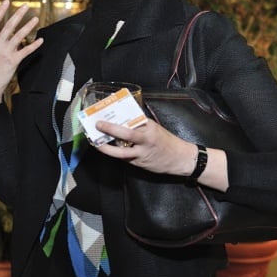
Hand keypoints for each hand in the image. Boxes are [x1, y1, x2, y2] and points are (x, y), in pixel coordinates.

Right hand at [0, 0, 42, 112]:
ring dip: (28, 26)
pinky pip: (25, 51)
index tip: (6, 2)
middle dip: (18, 14)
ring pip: (18, 36)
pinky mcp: (13, 61)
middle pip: (8, 26)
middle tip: (25, 6)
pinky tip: (40, 40)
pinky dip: (34, 45)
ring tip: (35, 19)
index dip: (0, 10)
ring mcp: (5, 52)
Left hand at [90, 119, 228, 191]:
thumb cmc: (166, 141)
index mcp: (149, 128)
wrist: (180, 159)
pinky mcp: (139, 164)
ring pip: (122, 152)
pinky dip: (115, 154)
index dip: (117, 117)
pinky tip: (107, 149)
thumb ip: (139, 124)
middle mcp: (146, 140)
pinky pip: (124, 158)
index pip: (131, 119)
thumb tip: (121, 119)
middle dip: (110, 129)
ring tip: (96, 143)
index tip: (105, 113)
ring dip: (106, 148)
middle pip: (126, 134)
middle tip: (98, 125)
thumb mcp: (154, 128)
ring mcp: (142, 153)